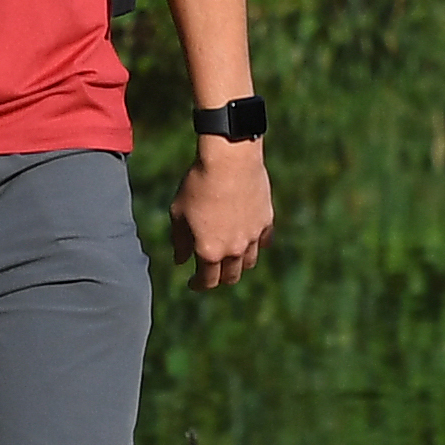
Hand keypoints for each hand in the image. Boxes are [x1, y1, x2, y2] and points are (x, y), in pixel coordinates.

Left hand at [174, 137, 272, 287]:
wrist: (229, 159)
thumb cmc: (197, 183)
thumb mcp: (178, 213)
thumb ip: (180, 241)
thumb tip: (180, 260)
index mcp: (209, 251)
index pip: (207, 281)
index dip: (198, 284)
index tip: (193, 282)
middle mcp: (233, 249)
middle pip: (230, 276)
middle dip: (219, 278)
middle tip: (211, 273)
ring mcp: (252, 236)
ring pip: (249, 262)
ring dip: (238, 264)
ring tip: (230, 256)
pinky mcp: (266, 220)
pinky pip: (263, 242)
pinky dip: (255, 245)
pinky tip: (248, 239)